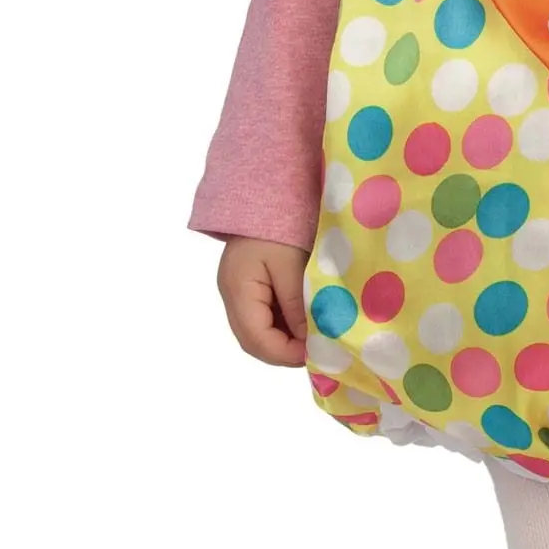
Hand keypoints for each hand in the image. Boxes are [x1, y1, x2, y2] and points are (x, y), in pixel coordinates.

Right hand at [217, 237, 311, 366]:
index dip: (285, 354)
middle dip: (284, 353)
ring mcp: (237, 293)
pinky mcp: (247, 288)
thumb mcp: (293, 265)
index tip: (315, 354)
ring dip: (283, 342)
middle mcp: (231, 296)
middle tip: (317, 352)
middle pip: (252, 341)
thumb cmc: (281, 225)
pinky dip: (282, 328)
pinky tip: (304, 325)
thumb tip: (307, 341)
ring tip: (313, 340)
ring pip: (256, 333)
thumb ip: (298, 305)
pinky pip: (261, 318)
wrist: (268, 194)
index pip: (256, 338)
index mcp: (239, 290)